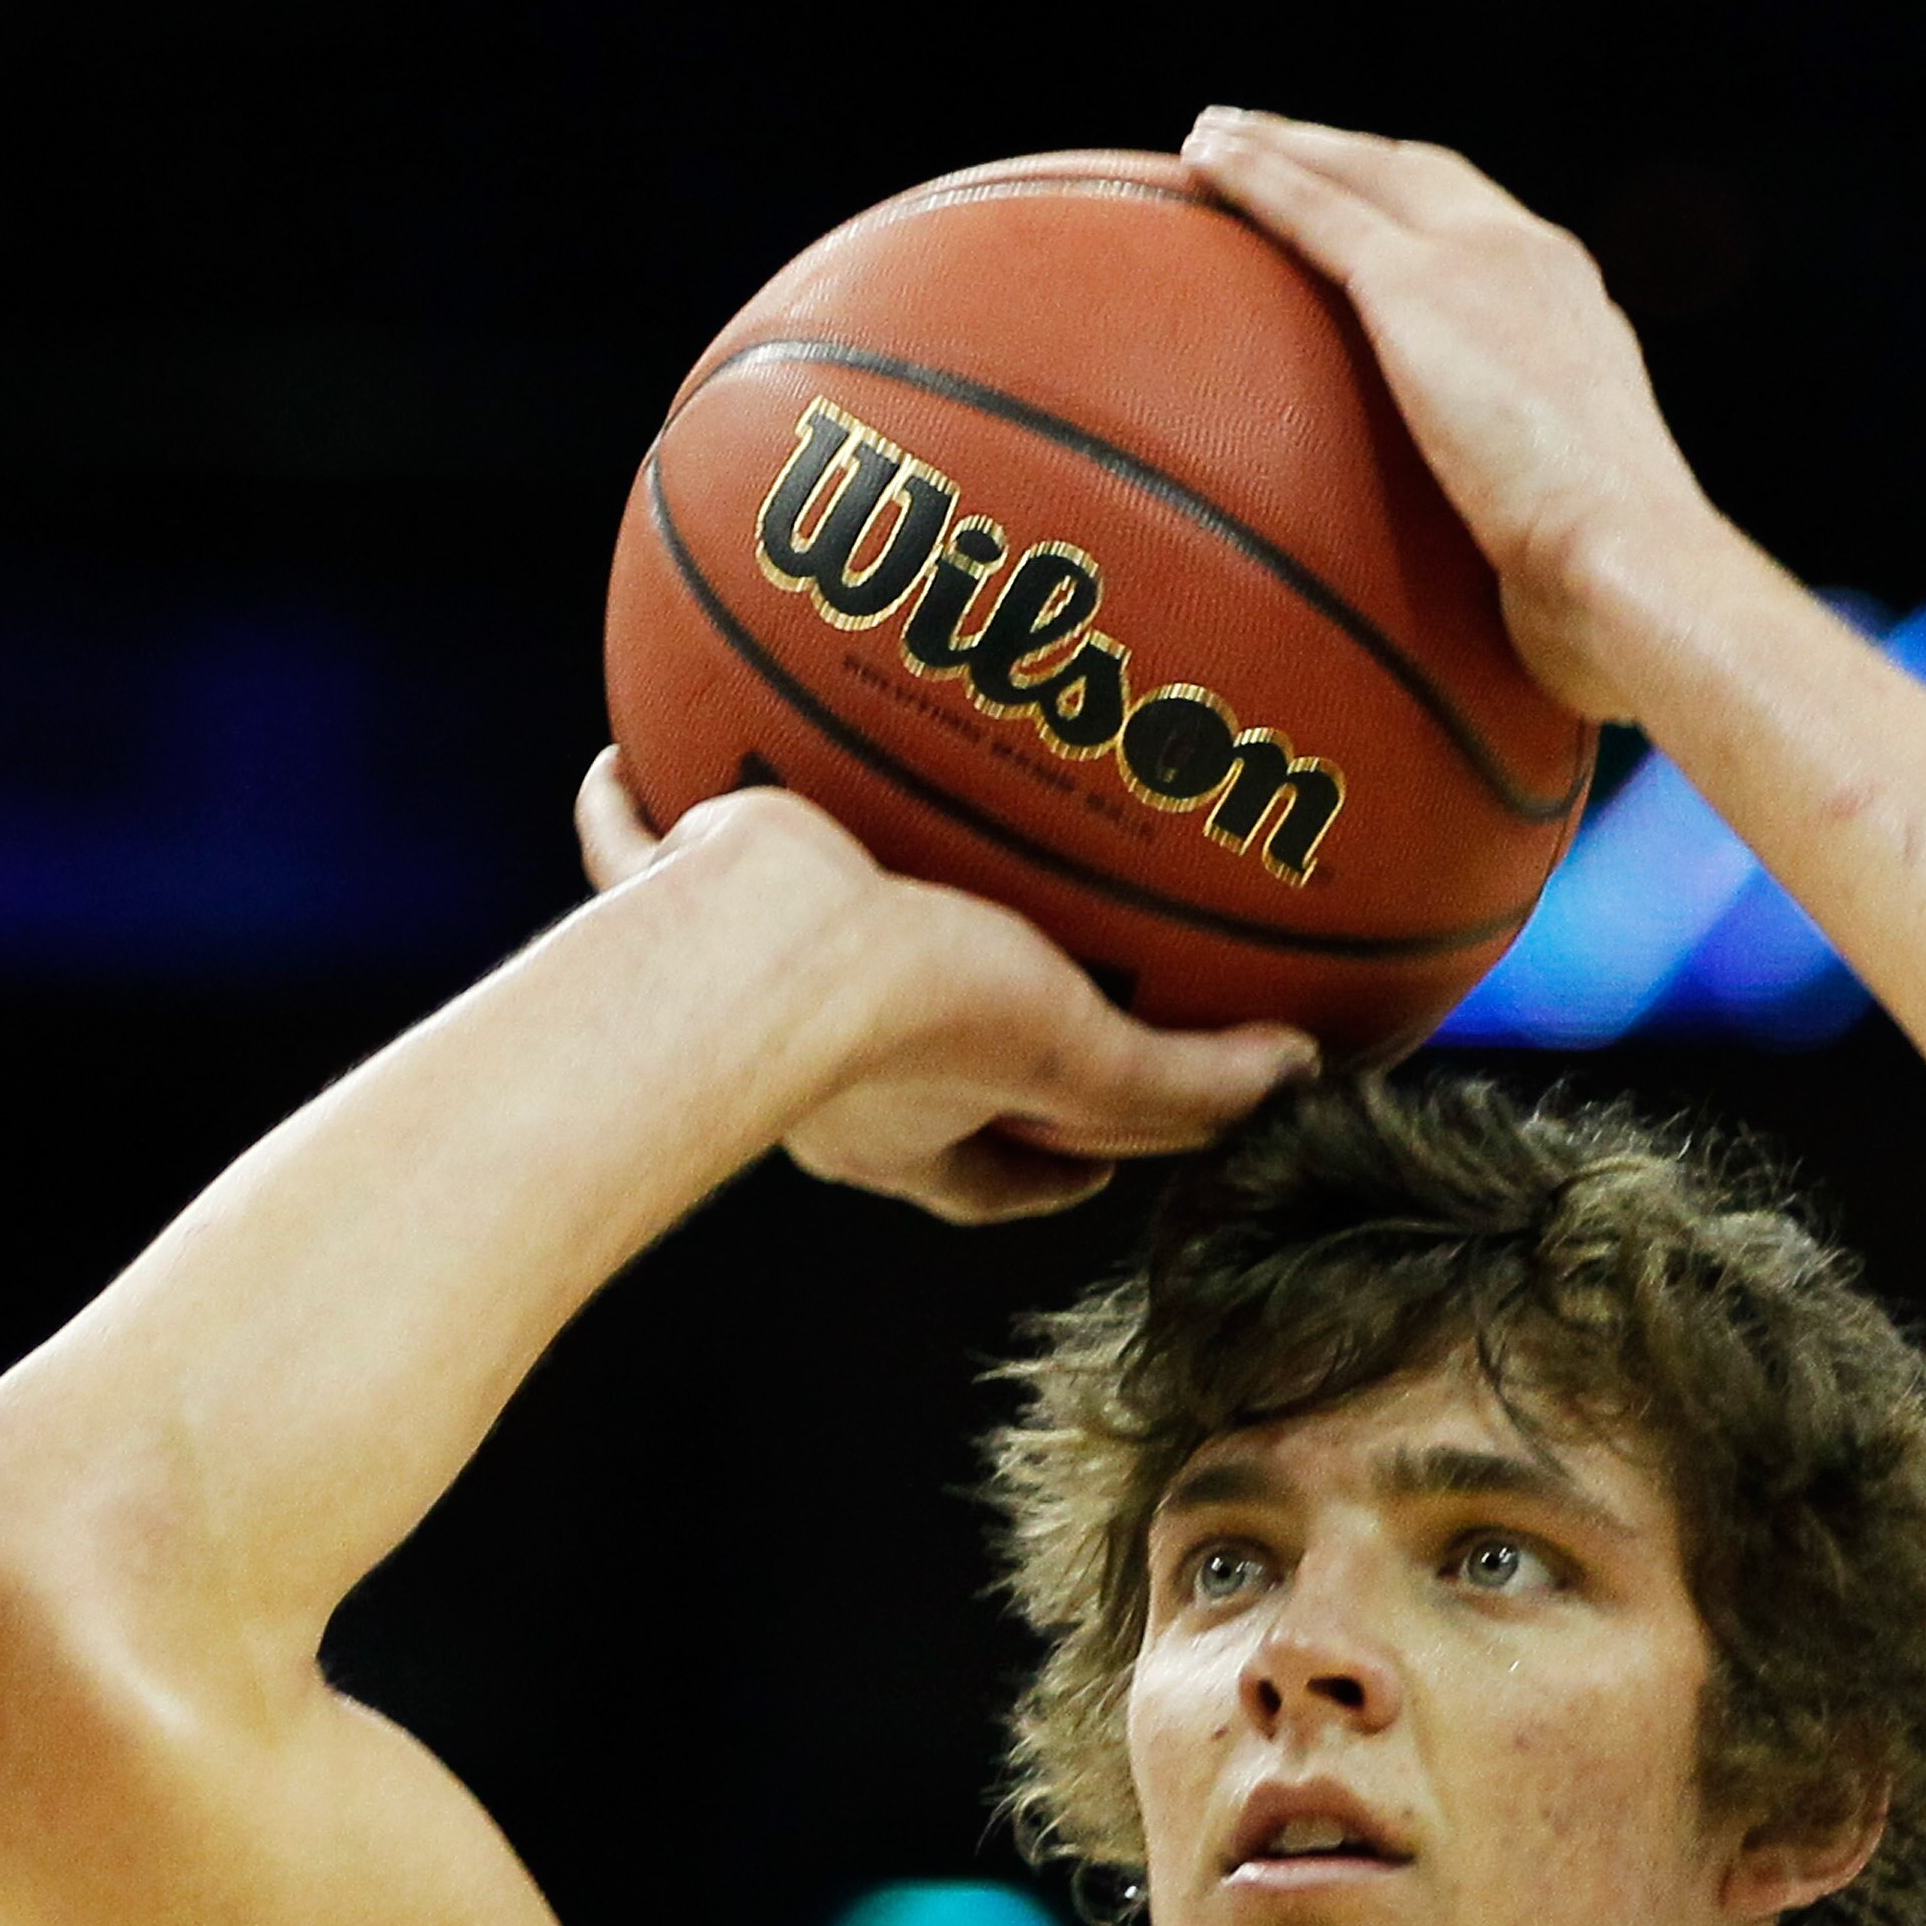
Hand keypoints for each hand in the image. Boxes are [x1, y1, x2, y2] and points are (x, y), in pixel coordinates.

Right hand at [573, 752, 1310, 1226]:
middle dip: (914, 1039)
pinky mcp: (662, 900)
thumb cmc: (910, 1020)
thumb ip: (1184, 1082)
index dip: (1049, 1172)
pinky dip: (624, 809)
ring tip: (810, 852)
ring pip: (754, 958)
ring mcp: (729, 984)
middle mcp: (814, 1074)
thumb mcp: (1072, 1054)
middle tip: (964, 983)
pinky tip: (623, 749)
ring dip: (775, 918)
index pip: (994, 1176)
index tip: (1096, 1155)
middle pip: (878, 1068)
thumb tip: (1302, 1077)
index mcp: (907, 1128)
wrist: (756, 959)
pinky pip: (632, 845)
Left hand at [1181, 112, 1709, 722]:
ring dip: (1280, 146)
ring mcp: (1476, 263)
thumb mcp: (1572, 549)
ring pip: (1358, 174)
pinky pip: (1315, 212)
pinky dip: (1256, 177)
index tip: (1367, 206)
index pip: (1485, 233)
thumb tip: (1513, 629)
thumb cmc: (1614, 598)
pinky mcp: (1416, 286)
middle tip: (1268, 146)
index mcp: (1574, 318)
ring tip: (1209, 137)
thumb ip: (1530, 542)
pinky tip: (1202, 160)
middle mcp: (1531, 262)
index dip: (1419, 208)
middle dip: (1343, 154)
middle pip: (1419, 178)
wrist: (1628, 566)